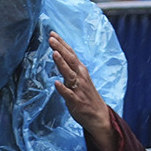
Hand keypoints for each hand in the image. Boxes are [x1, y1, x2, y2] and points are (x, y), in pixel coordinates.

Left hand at [49, 31, 119, 150]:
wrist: (99, 117)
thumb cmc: (87, 97)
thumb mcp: (80, 79)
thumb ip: (70, 69)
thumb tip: (60, 56)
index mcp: (81, 71)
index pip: (71, 54)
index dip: (62, 44)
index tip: (53, 34)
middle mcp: (81, 77)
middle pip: (70, 60)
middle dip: (60, 48)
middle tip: (51, 38)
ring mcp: (79, 89)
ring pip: (69, 74)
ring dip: (62, 64)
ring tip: (54, 53)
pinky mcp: (76, 102)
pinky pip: (69, 94)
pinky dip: (62, 89)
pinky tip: (56, 83)